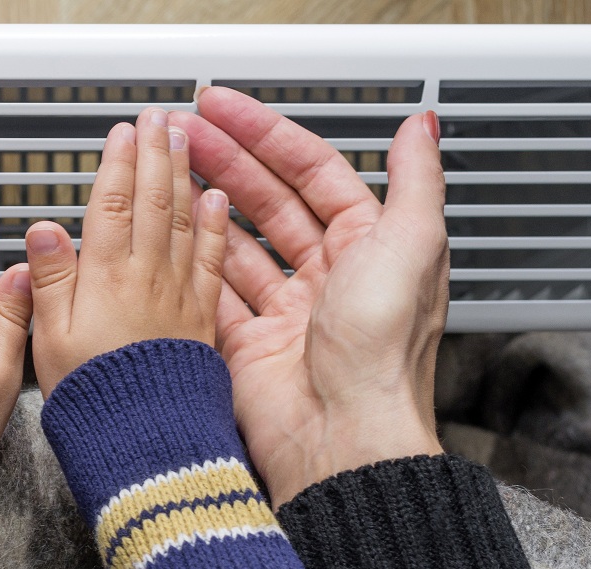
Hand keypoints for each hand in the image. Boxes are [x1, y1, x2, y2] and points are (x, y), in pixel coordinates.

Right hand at [26, 107, 228, 397]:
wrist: (147, 446)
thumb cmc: (95, 404)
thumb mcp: (50, 342)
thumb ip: (50, 281)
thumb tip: (42, 231)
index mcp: (106, 282)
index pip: (113, 205)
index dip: (118, 164)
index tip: (122, 133)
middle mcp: (148, 281)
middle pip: (152, 202)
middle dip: (155, 154)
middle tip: (158, 118)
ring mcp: (180, 298)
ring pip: (183, 221)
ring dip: (184, 176)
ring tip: (186, 141)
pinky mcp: (203, 322)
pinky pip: (210, 261)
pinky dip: (212, 227)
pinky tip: (214, 203)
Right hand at [170, 87, 447, 506]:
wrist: (341, 437)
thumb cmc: (383, 352)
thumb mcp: (414, 248)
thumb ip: (416, 182)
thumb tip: (421, 128)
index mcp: (369, 248)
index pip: (312, 172)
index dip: (267, 135)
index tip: (226, 110)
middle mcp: (326, 278)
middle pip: (267, 202)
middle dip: (225, 161)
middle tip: (183, 132)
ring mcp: (283, 312)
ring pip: (236, 243)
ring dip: (204, 205)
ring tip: (169, 173)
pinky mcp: (246, 346)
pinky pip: (214, 294)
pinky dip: (192, 264)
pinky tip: (172, 235)